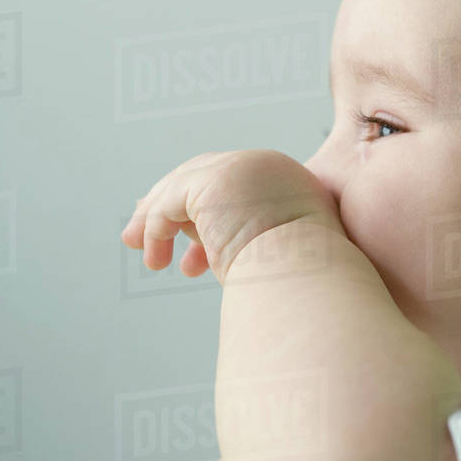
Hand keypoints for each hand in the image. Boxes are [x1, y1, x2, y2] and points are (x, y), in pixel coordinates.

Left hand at [120, 148, 341, 284]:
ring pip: (184, 186)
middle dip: (171, 207)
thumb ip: (248, 243)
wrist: (314, 288)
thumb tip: (215, 253)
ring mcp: (244, 169)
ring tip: (149, 258)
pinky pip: (172, 202)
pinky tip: (155, 259)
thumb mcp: (275, 259)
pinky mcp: (218, 181)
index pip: (236, 186)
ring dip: (155, 220)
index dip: (204, 212)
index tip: (188, 245)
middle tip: (145, 237)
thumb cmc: (301, 293)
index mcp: (292, 184)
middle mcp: (270, 167)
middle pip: (205, 176)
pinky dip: (156, 229)